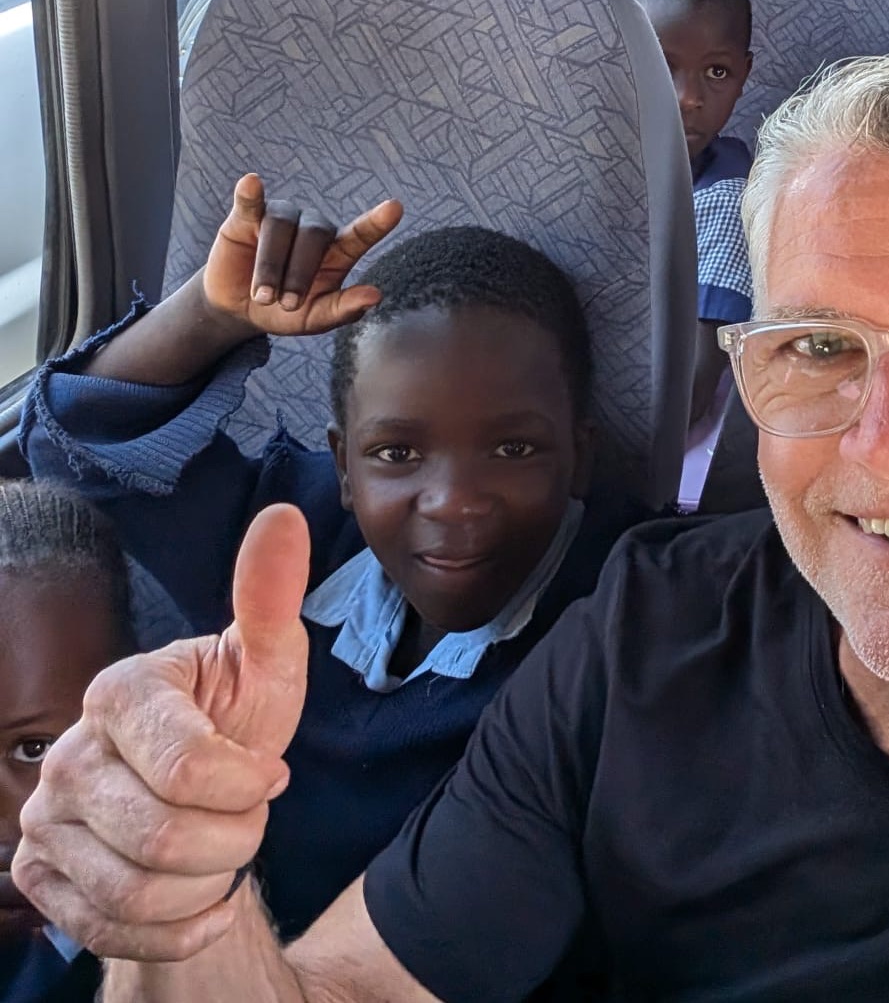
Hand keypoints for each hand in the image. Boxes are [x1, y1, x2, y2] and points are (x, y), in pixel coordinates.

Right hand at [12, 505, 311, 960]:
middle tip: (247, 816)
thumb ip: (270, 597)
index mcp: (120, 693)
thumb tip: (285, 518)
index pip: (187, 767)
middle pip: (162, 838)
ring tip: (221, 849)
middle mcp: (67, 756)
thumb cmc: (236, 720)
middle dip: (234, 838)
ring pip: (139, 893)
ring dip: (208, 882)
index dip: (247, 784)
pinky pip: (113, 932)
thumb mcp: (266, 665)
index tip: (271, 775)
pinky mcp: (41, 879)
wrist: (199, 797)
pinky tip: (204, 899)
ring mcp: (44, 823)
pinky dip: (178, 928)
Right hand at [202, 173, 402, 336]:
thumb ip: (345, 309)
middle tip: (287, 305)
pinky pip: (250, 202)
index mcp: (338, 252)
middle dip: (299, 274)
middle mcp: (313, 228)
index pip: (361, 234)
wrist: (242, 311)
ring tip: (264, 297)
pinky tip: (252, 183)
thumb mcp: (317, 319)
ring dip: (271, 267)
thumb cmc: (288, 313)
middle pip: (313, 236)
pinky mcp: (247, 217)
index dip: (377, 222)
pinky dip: (250, 194)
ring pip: (280, 227)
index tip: (396, 207)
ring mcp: (282, 218)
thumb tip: (376, 295)